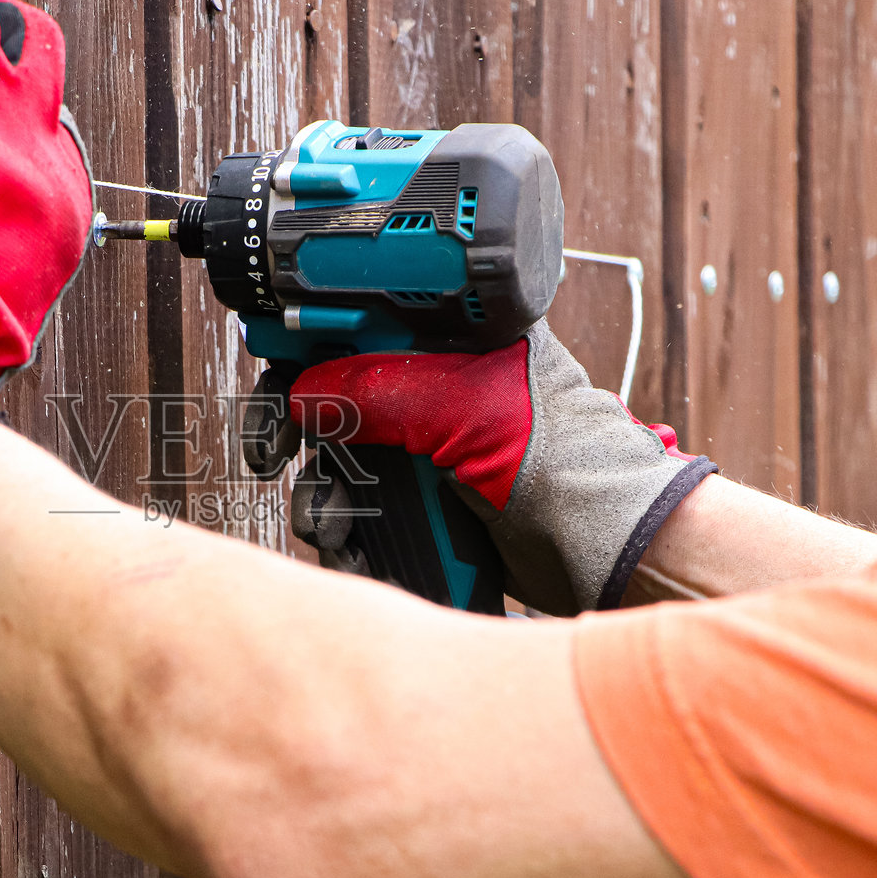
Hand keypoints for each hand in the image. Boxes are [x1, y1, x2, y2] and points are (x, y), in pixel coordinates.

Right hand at [288, 322, 716, 614]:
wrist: (606, 549)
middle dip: (299, 433)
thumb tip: (303, 392)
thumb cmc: (568, 463)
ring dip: (321, 494)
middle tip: (270, 456)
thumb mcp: (464, 410)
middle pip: (334, 400)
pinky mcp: (428, 505)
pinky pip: (364, 511)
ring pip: (340, 464)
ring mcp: (429, 451)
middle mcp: (434, 392)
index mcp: (450, 343)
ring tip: (329, 522)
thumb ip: (377, 391)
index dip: (307, 352)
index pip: (357, 328)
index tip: (277, 382)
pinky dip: (347, 530)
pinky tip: (352, 545)